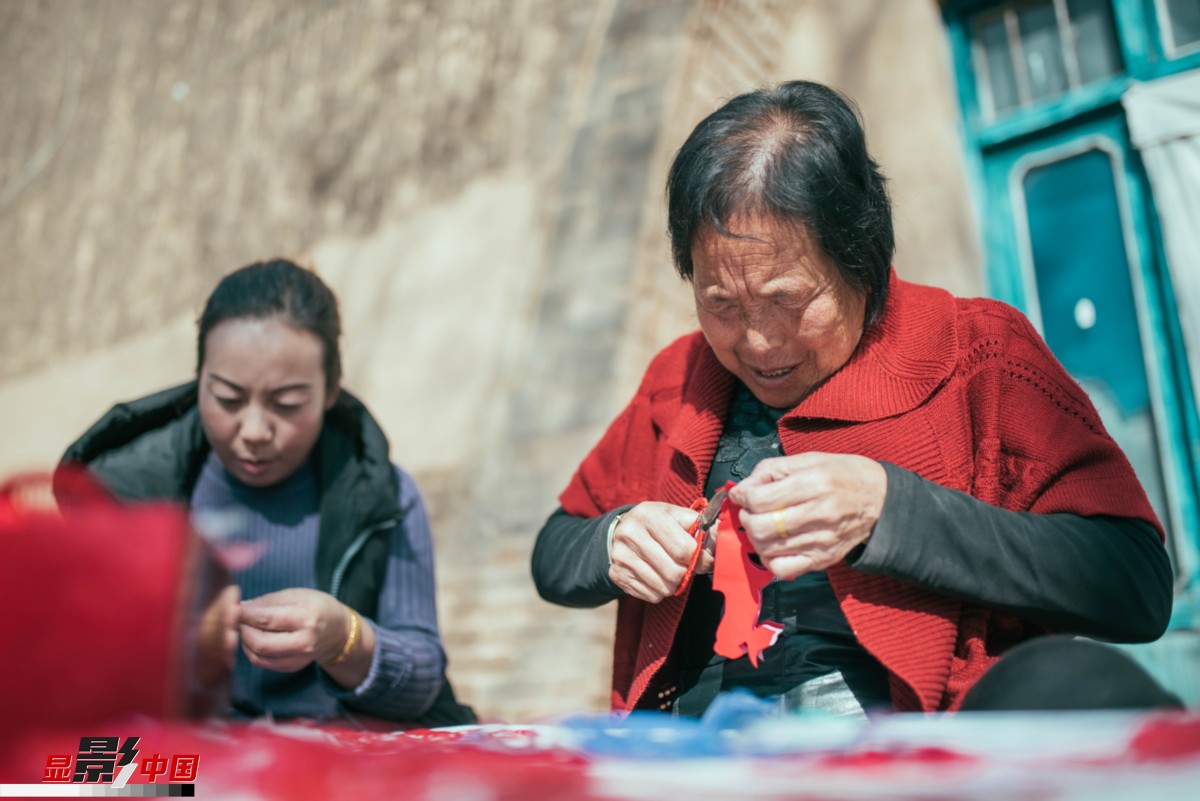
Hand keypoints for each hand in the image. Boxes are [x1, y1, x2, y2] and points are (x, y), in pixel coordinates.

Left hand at [237, 588, 354, 672]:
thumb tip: (239, 607)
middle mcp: (304, 641)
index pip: (266, 619)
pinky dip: (252, 651)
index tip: (229, 606)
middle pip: (260, 643)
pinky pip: (263, 663)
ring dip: (244, 641)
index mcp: (307, 618)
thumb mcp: (297, 595)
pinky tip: (254, 638)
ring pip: (258, 656)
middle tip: (237, 618)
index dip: (243, 614)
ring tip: (246, 626)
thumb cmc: (317, 607)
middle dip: (242, 629)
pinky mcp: (292, 667)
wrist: (339, 632)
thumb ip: (268, 601)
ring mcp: (299, 658)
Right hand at [607, 501, 709, 602]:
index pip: (684, 548)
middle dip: (688, 574)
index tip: (707, 561)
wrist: (620, 530)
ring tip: (672, 570)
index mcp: (649, 515)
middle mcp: (631, 534)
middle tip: (690, 568)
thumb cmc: (657, 523)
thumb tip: (722, 544)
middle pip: (674, 572)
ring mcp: (621, 556)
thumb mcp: (676, 515)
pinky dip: (660, 591)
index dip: (702, 559)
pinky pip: (651, 595)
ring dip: (674, 584)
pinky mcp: (617, 574)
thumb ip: (699, 526)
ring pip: (663, 587)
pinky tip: (657, 576)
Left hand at [728, 453, 886, 580]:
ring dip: (755, 538)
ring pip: (767, 549)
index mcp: (814, 483)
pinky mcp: (823, 559)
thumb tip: (741, 490)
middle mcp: (819, 513)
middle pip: (761, 527)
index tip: (742, 494)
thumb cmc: (842, 474)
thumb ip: (771, 470)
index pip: (760, 499)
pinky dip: (769, 559)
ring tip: (763, 525)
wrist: (882, 500)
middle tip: (751, 512)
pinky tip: (774, 546)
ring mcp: (821, 541)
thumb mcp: (809, 459)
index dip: (742, 496)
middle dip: (746, 519)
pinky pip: (783, 569)